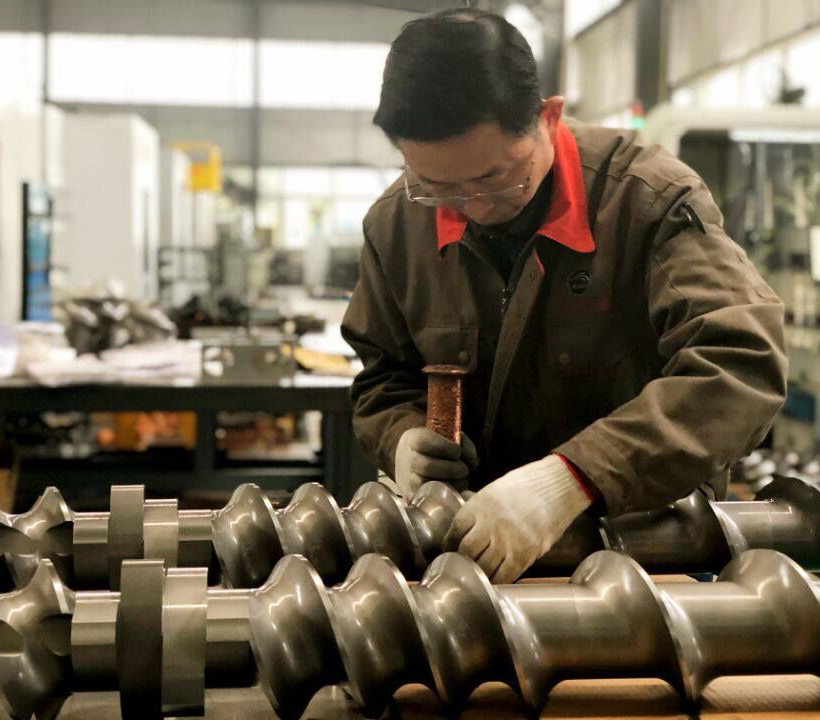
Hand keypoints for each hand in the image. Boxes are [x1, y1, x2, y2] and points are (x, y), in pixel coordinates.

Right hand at [394, 427, 477, 497]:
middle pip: (428, 466)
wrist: (410, 458)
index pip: (425, 442)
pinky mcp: (411, 496)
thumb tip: (473, 462)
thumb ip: (463, 444)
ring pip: (428, 485)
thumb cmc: (435, 445)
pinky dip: (446, 496)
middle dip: (452, 469)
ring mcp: (407, 480)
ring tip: (461, 480)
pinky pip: (429, 499)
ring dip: (451, 484)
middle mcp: (407, 460)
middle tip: (464, 470)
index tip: (458, 451)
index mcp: (413, 439)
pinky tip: (454, 489)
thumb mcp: (447, 435)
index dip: (445, 447)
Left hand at [443, 454, 590, 582]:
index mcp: (479, 505)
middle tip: (465, 563)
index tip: (450, 549)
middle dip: (464, 559)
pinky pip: (505, 575)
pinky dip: (498, 580)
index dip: (450, 543)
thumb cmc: (526, 486)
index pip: (455, 530)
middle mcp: (490, 523)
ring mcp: (507, 540)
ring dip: (480, 571)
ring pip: (483, 567)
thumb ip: (477, 509)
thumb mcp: (494, 490)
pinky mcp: (525, 554)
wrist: (558, 486)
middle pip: (466, 551)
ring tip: (481, 572)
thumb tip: (462, 527)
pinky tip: (497, 578)